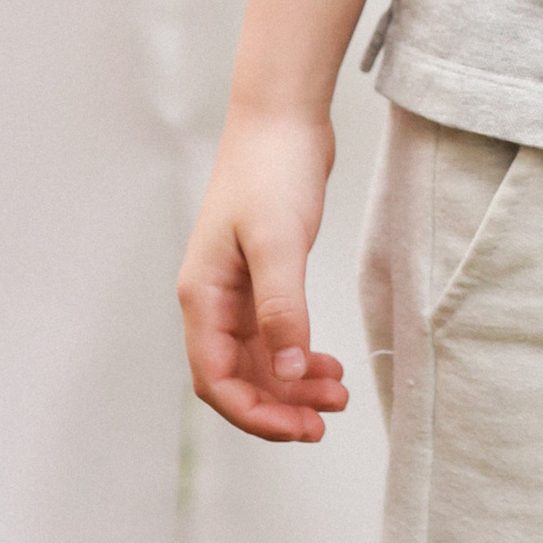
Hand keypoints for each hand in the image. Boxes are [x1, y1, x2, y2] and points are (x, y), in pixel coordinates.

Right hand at [178, 106, 350, 442]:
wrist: (282, 115)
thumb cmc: (272, 169)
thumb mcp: (279, 241)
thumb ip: (282, 308)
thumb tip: (286, 372)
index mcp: (203, 296)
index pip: (216, 379)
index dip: (255, 413)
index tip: (300, 428)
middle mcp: (213, 300)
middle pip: (237, 377)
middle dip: (279, 405)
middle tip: (327, 420)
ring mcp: (236, 289)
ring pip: (259, 359)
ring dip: (293, 383)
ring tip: (338, 394)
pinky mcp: (262, 275)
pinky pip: (275, 334)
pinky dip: (299, 354)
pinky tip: (328, 363)